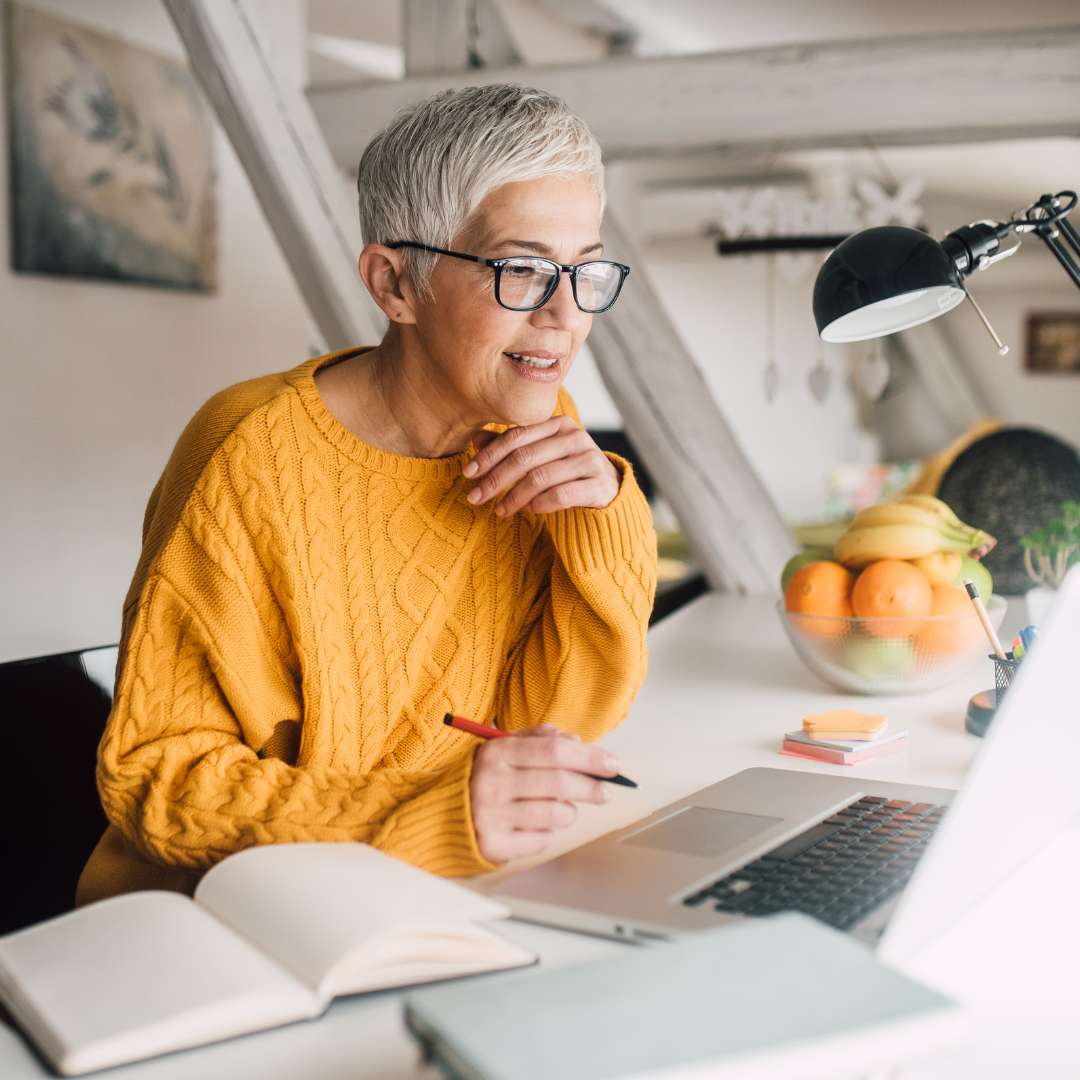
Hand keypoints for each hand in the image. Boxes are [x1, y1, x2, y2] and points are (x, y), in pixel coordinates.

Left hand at [464, 415, 619, 516]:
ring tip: (500, 511)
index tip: (468, 473)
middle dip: (495, 479)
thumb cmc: (566, 473)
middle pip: (525, 457)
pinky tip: (530, 511)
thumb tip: (474, 439)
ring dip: (514, 497)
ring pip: (540, 477)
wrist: (608, 492)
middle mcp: (576, 437)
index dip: (489, 455)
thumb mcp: (539, 457)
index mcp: (559, 424)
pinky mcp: (600, 485)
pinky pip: (562, 495)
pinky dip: (541, 504)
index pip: (516, 436)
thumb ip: (511, 447)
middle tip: (475, 497)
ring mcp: (590, 460)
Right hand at [469, 724, 620, 863]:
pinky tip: (537, 825)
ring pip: (556, 813)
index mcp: (497, 752)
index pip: (555, 751)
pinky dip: (548, 832)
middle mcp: (492, 782)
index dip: (590, 757)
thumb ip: (540, 738)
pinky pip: (542, 839)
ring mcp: (491, 815)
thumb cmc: (486, 777)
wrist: (444, 813)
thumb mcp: (505, 747)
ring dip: (570, 811)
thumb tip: (578, 742)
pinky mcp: (493, 845)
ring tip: (564, 809)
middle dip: (591, 787)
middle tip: (605, 792)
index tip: (613, 764)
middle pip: (560, 782)